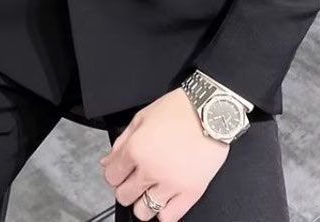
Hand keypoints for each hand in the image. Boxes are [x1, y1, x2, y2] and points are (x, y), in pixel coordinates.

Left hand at [99, 88, 228, 220]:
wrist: (211, 112)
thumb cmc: (179, 109)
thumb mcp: (143, 117)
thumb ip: (122, 141)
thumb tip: (107, 161)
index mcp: (136, 149)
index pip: (111, 176)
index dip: (114, 173)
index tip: (122, 170)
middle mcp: (150, 170)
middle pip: (124, 196)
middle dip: (126, 187)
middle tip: (136, 178)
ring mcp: (170, 184)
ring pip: (143, 211)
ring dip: (143, 202)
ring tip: (151, 190)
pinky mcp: (190, 193)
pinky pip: (169, 217)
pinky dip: (164, 212)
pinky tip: (166, 199)